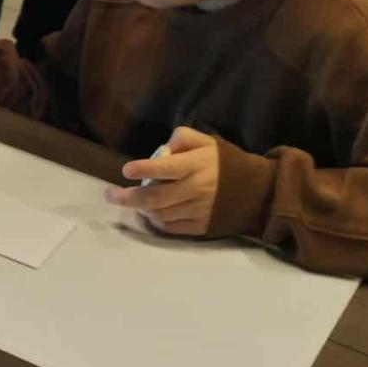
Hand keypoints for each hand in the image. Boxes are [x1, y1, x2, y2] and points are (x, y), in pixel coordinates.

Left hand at [105, 125, 219, 235]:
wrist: (258, 192)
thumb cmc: (227, 163)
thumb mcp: (209, 142)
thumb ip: (184, 138)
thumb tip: (163, 148)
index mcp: (196, 166)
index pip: (165, 168)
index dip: (143, 169)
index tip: (126, 170)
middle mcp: (195, 189)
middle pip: (154, 198)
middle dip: (126, 197)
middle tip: (109, 195)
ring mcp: (198, 210)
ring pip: (159, 214)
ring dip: (140, 209)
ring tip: (130, 201)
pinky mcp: (201, 227)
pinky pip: (170, 228)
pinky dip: (155, 221)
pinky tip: (149, 213)